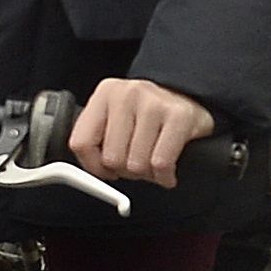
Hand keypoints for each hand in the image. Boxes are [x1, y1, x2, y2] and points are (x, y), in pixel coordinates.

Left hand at [69, 76, 213, 186]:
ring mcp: (154, 103)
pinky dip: (163, 176)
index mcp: (105, 94)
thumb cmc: (148, 115)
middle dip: (125, 171)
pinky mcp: (180, 116)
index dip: (93, 166)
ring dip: (146, 174)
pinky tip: (166, 171)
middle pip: (111, 158)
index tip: (105, 169)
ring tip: (153, 162)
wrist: (188, 98)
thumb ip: (97, 142)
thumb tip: (90, 176)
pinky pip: (160, 164)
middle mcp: (127, 94)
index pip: (81, 142)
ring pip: (136, 164)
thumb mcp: (116, 119)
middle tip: (136, 163)